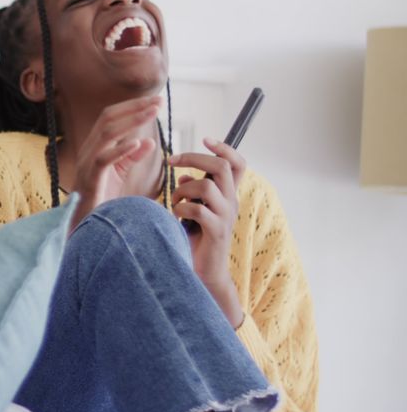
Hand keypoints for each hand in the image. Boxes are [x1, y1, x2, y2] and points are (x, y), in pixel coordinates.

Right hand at [69, 96, 162, 233]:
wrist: (84, 225)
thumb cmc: (100, 199)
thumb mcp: (118, 174)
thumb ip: (131, 157)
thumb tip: (148, 141)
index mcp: (94, 146)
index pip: (110, 117)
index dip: (132, 106)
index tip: (155, 102)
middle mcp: (88, 149)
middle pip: (108, 119)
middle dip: (134, 107)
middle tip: (158, 102)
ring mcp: (87, 163)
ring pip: (107, 134)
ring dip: (132, 121)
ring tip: (152, 114)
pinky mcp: (90, 179)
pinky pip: (103, 159)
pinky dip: (120, 149)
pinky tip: (137, 143)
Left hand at [167, 137, 245, 326]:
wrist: (203, 272)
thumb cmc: (194, 239)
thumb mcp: (193, 210)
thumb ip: (191, 191)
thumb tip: (182, 173)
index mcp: (227, 195)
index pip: (238, 163)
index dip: (225, 148)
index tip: (205, 138)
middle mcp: (231, 203)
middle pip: (221, 167)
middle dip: (194, 158)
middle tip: (172, 161)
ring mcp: (225, 217)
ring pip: (207, 186)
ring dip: (182, 188)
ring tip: (173, 201)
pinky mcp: (216, 231)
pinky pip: (198, 209)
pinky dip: (180, 208)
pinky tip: (174, 216)